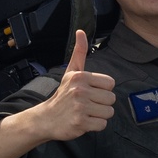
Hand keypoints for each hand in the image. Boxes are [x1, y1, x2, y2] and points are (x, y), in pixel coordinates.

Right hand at [0, 28, 113, 157]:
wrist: (46, 118)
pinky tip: (84, 121)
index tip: (90, 91)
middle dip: (101, 103)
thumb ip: (80, 52)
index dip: (102, 89)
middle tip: (87, 104)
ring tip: (86, 112)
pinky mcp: (80, 122)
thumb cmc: (63, 94)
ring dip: (99, 115)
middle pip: (111, 99)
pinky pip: (102, 125)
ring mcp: (80, 107)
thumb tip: (81, 31)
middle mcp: (80, 90)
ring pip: (108, 112)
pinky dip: (95, 126)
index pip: (110, 83)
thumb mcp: (71, 71)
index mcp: (80, 76)